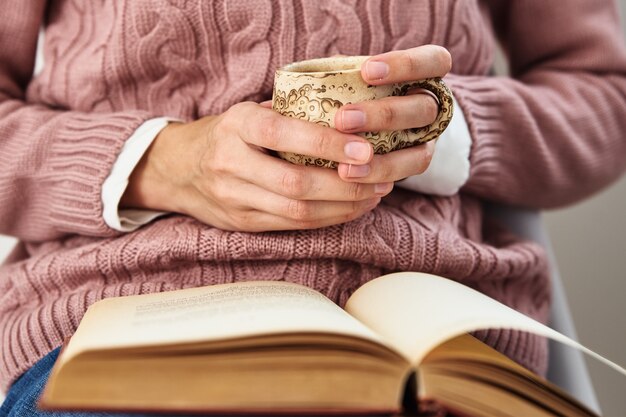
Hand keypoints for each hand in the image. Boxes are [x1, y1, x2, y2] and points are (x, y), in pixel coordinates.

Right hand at [121, 102, 394, 231]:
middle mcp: (231, 164)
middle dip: (346, 185)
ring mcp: (234, 199)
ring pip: (297, 212)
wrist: (176, 168)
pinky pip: (292, 226)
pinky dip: (328, 219)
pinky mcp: (243, 223)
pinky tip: (351, 208)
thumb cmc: (225, 133)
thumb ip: (289, 114)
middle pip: (296, 183)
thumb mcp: (247, 112)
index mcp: (236, 126)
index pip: (284, 135)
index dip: (328, 144)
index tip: (366, 148)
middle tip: (382, 177)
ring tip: (375, 193)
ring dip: (344, 206)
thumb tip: (350, 116)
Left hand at [333, 45, 451, 183]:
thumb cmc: (353, 88)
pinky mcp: (415, 166)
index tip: (367, 71)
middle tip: (342, 119)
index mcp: (426, 76)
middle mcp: (433, 109)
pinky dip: (377, 179)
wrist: (360, 124)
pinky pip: (405, 177)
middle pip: (425, 109)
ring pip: (420, 153)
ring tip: (344, 168)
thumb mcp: (350, 75)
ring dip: (382, 161)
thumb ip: (341, 73)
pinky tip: (352, 180)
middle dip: (384, 115)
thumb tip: (307, 77)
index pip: (435, 61)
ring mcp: (428, 140)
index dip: (407, 65)